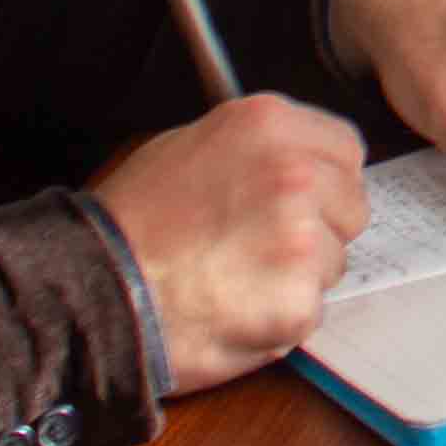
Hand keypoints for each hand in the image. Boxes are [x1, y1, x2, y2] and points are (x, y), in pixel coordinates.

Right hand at [88, 91, 370, 392]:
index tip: (303, 202)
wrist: (94, 290)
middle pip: (350, 208)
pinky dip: (279, 319)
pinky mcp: (297, 302)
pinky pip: (311, 311)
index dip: (325, 181)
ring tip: (234, 280)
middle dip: (318, 230)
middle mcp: (296, 173)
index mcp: (271, 125)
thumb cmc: (130, 223)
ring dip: (298, 277)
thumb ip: (255, 149)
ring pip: (333, 263)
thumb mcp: (187, 146)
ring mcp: (301, 240)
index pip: (347, 150)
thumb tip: (298, 160)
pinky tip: (233, 310)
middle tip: (259, 248)